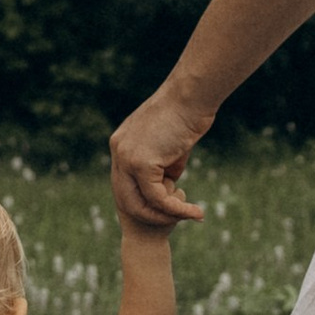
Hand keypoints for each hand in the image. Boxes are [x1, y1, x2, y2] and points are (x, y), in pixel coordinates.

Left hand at [109, 82, 210, 230]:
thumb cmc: (188, 113)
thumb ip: (164, 165)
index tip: (169, 204)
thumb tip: (167, 185)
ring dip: (165, 216)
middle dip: (151, 214)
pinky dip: (176, 210)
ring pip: (138, 203)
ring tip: (191, 216)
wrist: (191, 95)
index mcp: (121, 143)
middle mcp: (118, 150)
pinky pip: (157, 198)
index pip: (125, 182)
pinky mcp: (140, 163)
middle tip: (177, 219)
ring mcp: (126, 157)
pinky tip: (195, 211)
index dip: (145, 198)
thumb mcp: (170, 144)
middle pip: (125, 197)